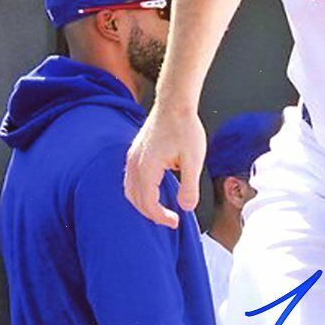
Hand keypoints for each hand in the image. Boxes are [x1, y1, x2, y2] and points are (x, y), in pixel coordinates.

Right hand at [124, 104, 206, 227]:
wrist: (175, 103)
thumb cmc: (185, 127)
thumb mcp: (194, 160)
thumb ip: (189, 186)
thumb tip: (186, 207)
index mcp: (147, 168)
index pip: (148, 203)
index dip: (161, 217)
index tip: (176, 221)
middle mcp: (135, 164)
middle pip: (136, 200)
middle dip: (152, 214)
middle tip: (170, 220)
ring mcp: (132, 157)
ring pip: (130, 191)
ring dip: (144, 204)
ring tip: (161, 210)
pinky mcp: (135, 153)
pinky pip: (131, 180)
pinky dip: (140, 192)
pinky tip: (154, 193)